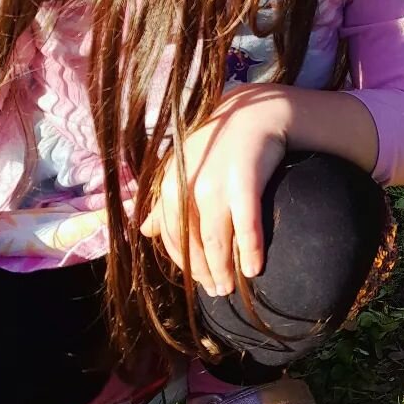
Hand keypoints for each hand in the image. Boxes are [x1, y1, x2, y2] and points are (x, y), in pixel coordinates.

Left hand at [140, 86, 288, 295]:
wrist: (257, 111)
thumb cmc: (220, 141)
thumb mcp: (185, 166)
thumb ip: (166, 200)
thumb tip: (146, 231)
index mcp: (169, 184)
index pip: (171, 236)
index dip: (184, 263)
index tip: (198, 280)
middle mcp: (187, 185)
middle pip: (192, 242)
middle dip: (205, 272)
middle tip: (217, 291)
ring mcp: (215, 184)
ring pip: (216, 240)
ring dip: (225, 269)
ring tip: (233, 287)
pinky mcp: (245, 182)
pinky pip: (247, 226)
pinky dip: (250, 251)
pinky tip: (255, 268)